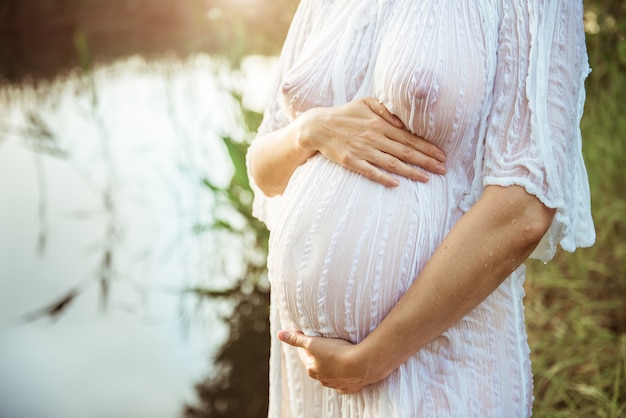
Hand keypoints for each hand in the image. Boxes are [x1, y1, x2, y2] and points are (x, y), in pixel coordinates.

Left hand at [277, 330, 378, 393]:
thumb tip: (280, 334)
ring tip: (338, 354)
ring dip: (332, 366)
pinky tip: (348, 369)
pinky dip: (345, 375)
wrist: (361, 364)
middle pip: (318, 366)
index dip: (306, 345)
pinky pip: (345, 381)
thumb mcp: (313, 343)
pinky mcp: (351, 387)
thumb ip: (296, 339)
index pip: (305, 356)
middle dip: (319, 357)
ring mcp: (337, 384)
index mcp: (312, 369)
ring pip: (332, 375)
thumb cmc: (336, 352)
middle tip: (324, 345)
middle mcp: (323, 380)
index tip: (308, 338)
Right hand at [297, 97, 445, 186]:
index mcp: (381, 124)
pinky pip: (370, 171)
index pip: (410, 138)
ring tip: (427, 179)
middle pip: (406, 152)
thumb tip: (403, 122)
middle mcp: (375, 137)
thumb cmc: (345, 114)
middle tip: (443, 169)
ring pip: (392, 163)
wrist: (318, 126)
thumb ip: (386, 109)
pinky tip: (396, 184)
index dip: (427, 147)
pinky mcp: (351, 162)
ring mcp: (363, 151)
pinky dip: (384, 178)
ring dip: (411, 172)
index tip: (442, 155)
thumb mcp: (366, 102)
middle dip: (426, 161)